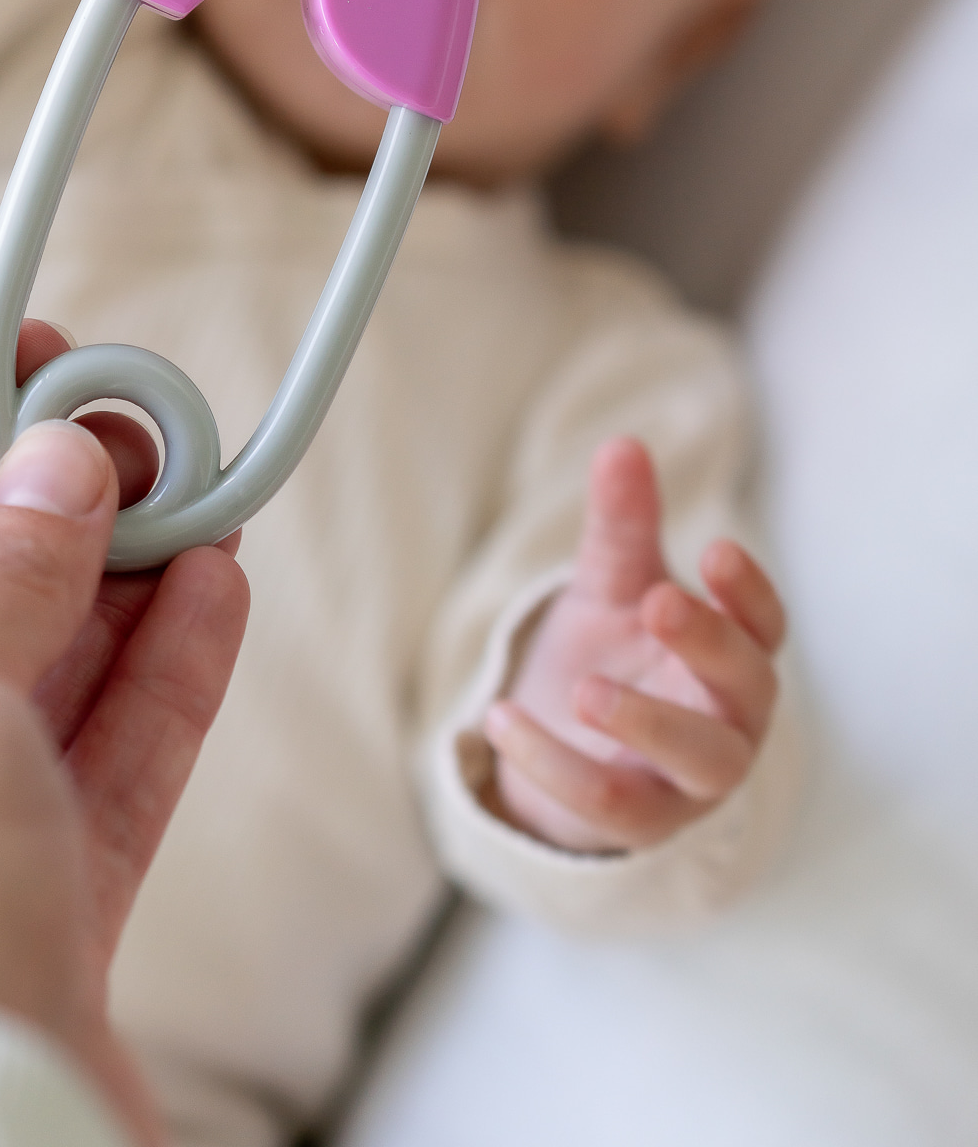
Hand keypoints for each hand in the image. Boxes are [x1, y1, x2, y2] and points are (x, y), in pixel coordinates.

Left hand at [0, 326, 248, 1146]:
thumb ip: (4, 565)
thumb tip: (61, 471)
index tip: (14, 370)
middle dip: (38, 512)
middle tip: (132, 436)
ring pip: (27, 688)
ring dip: (118, 588)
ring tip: (193, 502)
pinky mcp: (14, 931)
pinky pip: (91, 775)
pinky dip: (156, 683)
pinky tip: (209, 600)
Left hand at [484, 436, 783, 852]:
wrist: (564, 746)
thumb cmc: (612, 655)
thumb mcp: (611, 587)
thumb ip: (622, 527)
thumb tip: (623, 443)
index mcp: (733, 655)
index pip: (765, 626)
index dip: (749, 592)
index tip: (717, 549)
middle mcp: (730, 720)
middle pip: (748, 687)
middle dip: (710, 644)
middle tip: (660, 600)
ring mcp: (692, 780)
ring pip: (699, 760)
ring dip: (649, 724)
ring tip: (586, 691)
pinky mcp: (640, 822)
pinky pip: (609, 802)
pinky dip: (554, 764)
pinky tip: (500, 719)